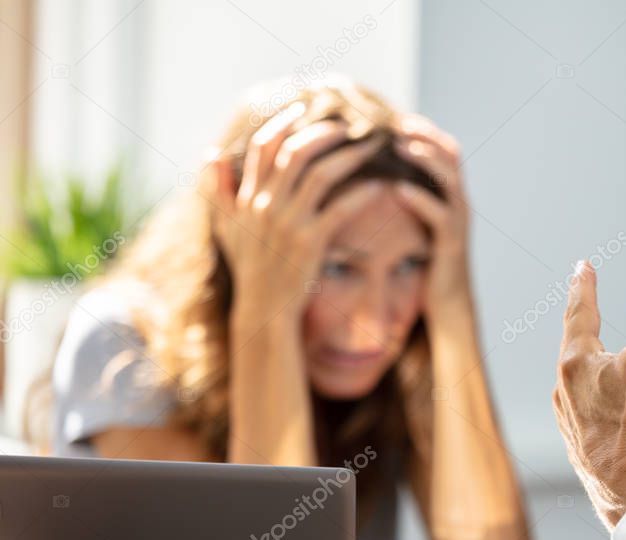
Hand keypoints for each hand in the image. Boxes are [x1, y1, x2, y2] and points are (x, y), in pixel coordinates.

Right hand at [208, 101, 387, 324]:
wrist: (263, 312)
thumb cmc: (251, 270)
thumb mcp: (226, 229)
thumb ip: (217, 190)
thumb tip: (210, 153)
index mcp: (247, 198)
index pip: (264, 146)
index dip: (285, 122)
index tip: (306, 108)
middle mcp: (265, 206)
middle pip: (295, 152)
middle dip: (325, 132)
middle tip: (349, 124)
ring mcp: (287, 224)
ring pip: (321, 174)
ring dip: (350, 155)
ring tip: (372, 145)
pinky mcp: (310, 243)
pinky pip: (340, 209)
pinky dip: (362, 193)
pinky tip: (381, 185)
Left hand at [390, 113, 472, 320]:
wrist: (448, 310)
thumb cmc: (426, 268)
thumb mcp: (417, 228)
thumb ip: (408, 201)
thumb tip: (379, 177)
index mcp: (449, 197)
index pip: (442, 149)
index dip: (422, 129)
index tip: (393, 115)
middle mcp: (459, 204)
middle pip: (451, 154)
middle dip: (426, 133)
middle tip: (397, 120)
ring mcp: (459, 223)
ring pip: (450, 179)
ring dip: (426, 159)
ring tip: (401, 145)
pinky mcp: (452, 245)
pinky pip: (441, 215)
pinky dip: (421, 199)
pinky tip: (398, 189)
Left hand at [552, 261, 625, 528]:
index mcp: (577, 363)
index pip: (580, 312)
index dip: (583, 286)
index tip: (581, 266)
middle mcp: (564, 387)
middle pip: (572, 342)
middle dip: (579, 316)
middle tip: (580, 293)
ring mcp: (568, 416)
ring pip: (573, 376)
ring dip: (582, 357)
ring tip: (588, 346)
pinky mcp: (578, 442)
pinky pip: (579, 405)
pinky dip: (588, 391)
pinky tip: (594, 402)